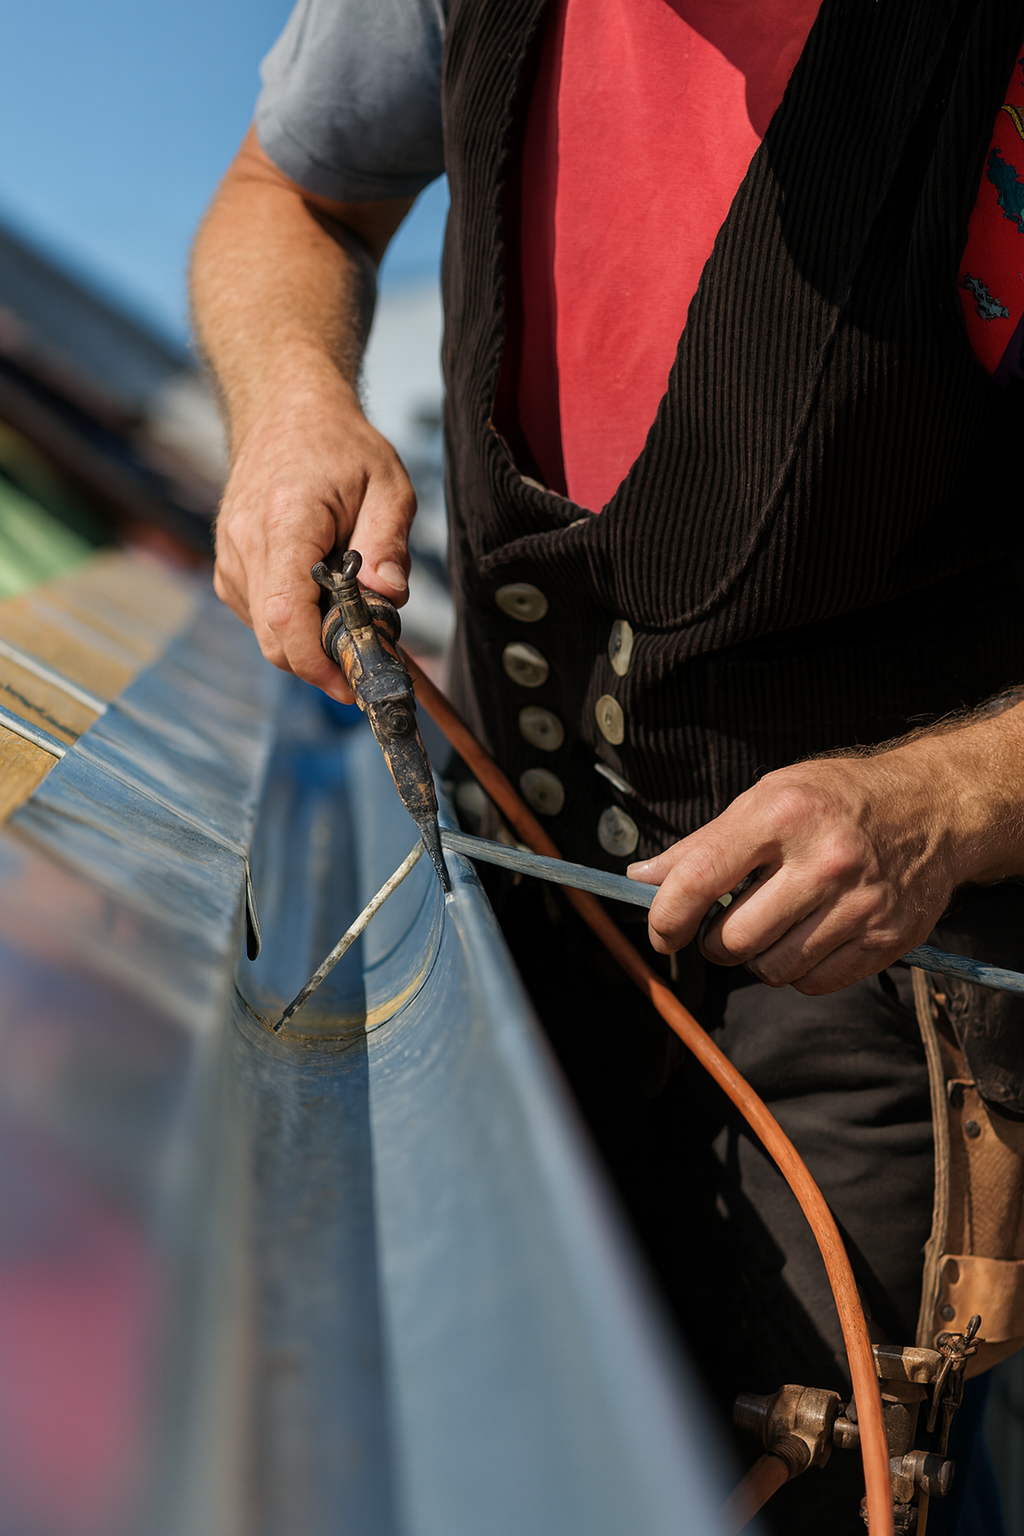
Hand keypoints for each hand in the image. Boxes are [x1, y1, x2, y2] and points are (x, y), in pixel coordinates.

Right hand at [213, 365, 415, 703]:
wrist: (285, 411)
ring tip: (350, 614)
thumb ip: (390, 543)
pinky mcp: (229, 567)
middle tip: (367, 659)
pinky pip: (260, 618)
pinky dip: (293, 625)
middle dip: (321, 662)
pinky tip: (322, 598)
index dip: (317, 662)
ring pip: (266, 634)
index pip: (287, 615)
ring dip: (309, 643)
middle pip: (274, 637)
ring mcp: (230, 557)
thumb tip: (389, 598)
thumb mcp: (388, 484)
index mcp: (285, 521)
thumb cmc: (339, 445)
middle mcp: (245, 543)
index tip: (351, 682)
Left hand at [626, 743, 985, 994]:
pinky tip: (807, 936)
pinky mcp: (885, 939)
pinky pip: (813, 983)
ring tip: (771, 924)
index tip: (662, 931)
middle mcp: (823, 860)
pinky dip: (797, 970)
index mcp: (782, 814)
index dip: (666, 915)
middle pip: (733, 939)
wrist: (933, 807)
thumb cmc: (838, 798)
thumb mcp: (767, 797)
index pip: (700, 879)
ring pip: (771, 968)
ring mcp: (858, 904)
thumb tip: (641, 879)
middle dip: (714, 941)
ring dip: (756, 958)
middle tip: (724, 923)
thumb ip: (702, 845)